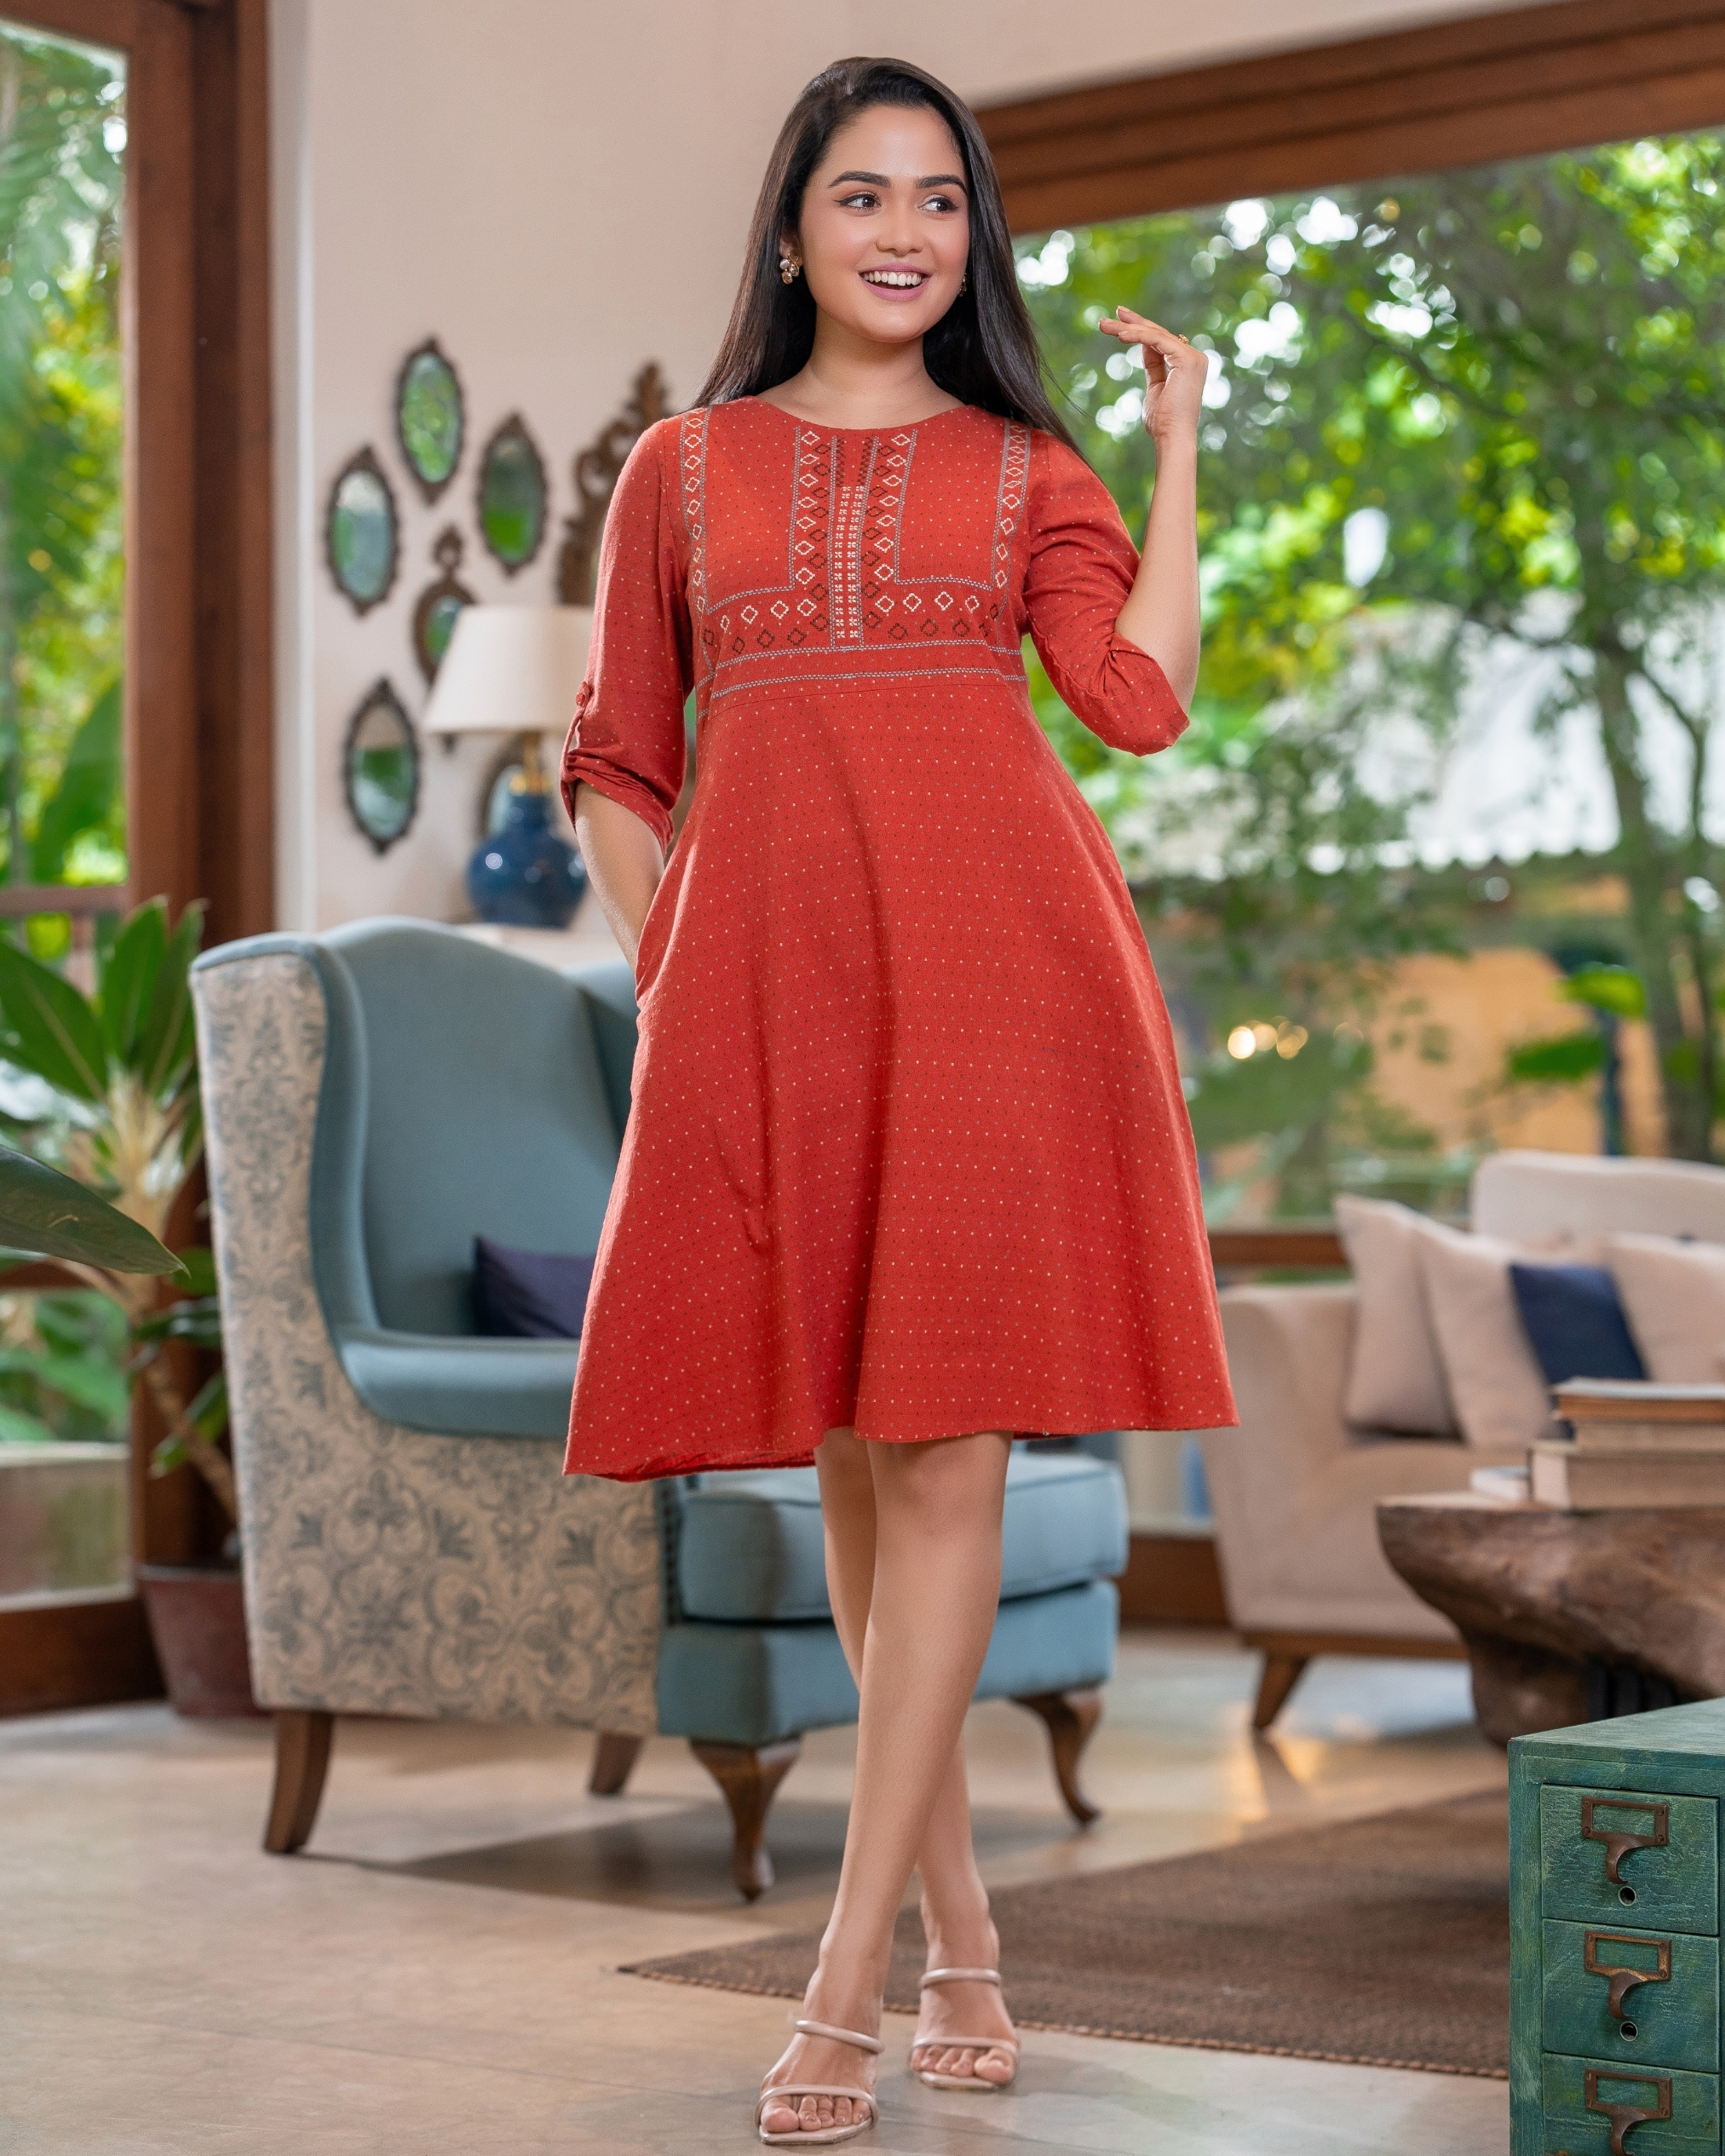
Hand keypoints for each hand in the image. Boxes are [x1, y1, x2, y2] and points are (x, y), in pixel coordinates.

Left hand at [1098, 306, 1204, 452]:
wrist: (1172, 437)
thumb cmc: (1163, 422)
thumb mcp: (1154, 388)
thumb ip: (1153, 366)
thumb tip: (1145, 347)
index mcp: (1187, 365)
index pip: (1161, 342)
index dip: (1141, 330)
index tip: (1120, 322)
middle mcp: (1194, 358)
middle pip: (1158, 334)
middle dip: (1134, 322)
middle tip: (1113, 312)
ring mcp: (1193, 358)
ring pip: (1155, 335)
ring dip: (1128, 328)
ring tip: (1105, 325)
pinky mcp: (1187, 359)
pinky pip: (1157, 341)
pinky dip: (1138, 336)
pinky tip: (1120, 335)